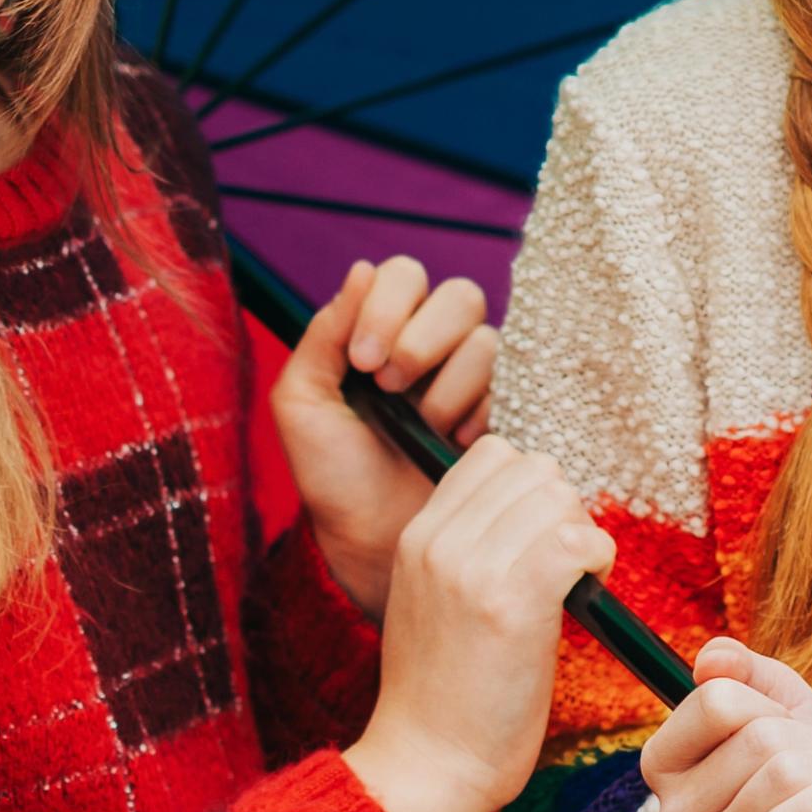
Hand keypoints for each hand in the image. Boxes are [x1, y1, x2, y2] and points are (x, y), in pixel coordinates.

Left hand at [271, 256, 496, 618]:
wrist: (371, 540)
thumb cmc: (333, 476)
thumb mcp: (303, 402)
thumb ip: (323, 335)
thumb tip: (361, 270)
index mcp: (380, 332)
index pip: (402, 276)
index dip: (387, 306)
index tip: (361, 360)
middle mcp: (430, 346)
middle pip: (458, 294)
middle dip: (422, 337)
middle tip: (390, 385)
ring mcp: (470, 378)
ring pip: (485, 337)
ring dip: (447, 383)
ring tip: (421, 424)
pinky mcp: (502, 411)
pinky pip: (509, 382)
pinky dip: (477, 408)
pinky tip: (451, 439)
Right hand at [341, 436, 613, 811]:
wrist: (428, 763)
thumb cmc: (442, 695)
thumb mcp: (428, 601)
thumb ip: (462, 549)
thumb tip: (528, 515)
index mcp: (417, 535)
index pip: (492, 455)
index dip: (531, 490)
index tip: (537, 540)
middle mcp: (439, 541)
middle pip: (534, 469)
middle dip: (563, 510)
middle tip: (564, 567)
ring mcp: (472, 570)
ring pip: (559, 499)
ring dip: (583, 537)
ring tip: (575, 586)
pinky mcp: (512, 606)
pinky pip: (580, 543)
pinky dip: (598, 564)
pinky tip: (585, 600)